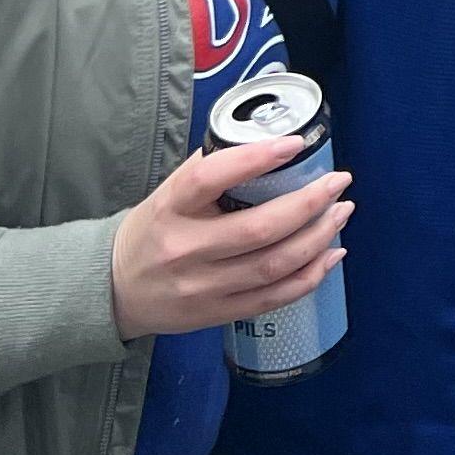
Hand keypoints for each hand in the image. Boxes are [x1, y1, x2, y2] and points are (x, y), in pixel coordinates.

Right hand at [106, 137, 351, 343]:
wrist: (113, 291)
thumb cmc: (153, 230)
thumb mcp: (170, 192)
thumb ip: (213, 168)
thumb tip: (268, 140)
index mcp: (171, 209)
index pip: (211, 178)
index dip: (256, 159)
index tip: (295, 143)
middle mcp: (186, 250)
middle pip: (258, 229)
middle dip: (309, 203)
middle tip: (338, 181)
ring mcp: (202, 288)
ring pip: (273, 265)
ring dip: (318, 237)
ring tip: (341, 212)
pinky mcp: (216, 314)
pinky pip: (273, 298)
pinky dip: (309, 277)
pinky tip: (331, 254)